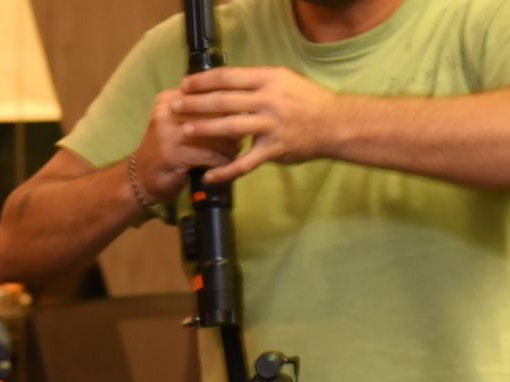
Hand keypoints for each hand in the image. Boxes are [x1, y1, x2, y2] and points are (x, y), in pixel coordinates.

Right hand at [132, 86, 243, 204]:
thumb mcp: (177, 123)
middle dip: (233, 124)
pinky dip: (222, 161)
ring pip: (216, 133)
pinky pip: (210, 155)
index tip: (241, 113)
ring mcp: (170, 133)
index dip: (230, 102)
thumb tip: (239, 103)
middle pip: (214, 111)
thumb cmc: (167, 149)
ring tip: (234, 151)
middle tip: (244, 134)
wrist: (140, 178)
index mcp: (170, 98)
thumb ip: (199, 110)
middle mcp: (168, 111)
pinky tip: (225, 165)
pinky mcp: (175, 155)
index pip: (208, 91)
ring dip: (231, 145)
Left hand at [174, 66, 341, 184]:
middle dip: (195, 103)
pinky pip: (245, 163)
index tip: (186, 84)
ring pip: (230, 127)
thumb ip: (256, 83)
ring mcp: (271, 125)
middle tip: (174, 105)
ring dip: (204, 129)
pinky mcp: (274, 149)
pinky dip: (225, 171)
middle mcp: (269, 100)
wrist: (335, 123)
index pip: (229, 77)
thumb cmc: (307, 101)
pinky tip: (208, 176)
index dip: (204, 81)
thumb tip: (226, 82)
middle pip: (224, 100)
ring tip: (183, 131)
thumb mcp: (283, 81)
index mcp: (269, 79)